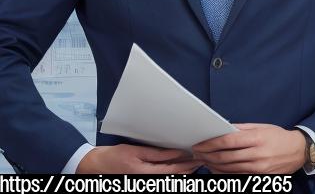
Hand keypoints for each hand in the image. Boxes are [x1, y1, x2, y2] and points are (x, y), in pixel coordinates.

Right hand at [77, 144, 200, 173]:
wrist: (95, 165)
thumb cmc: (113, 156)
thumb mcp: (136, 151)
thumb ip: (157, 154)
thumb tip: (176, 153)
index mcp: (144, 173)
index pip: (172, 170)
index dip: (188, 165)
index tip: (198, 159)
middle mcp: (145, 181)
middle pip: (173, 177)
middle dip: (188, 169)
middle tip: (201, 161)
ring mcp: (144, 182)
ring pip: (168, 179)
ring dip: (182, 172)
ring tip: (194, 164)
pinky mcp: (142, 181)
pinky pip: (160, 178)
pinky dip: (171, 173)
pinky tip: (178, 168)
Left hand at [191, 124, 305, 173]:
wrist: (299, 151)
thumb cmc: (280, 137)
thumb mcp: (263, 127)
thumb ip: (242, 128)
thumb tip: (223, 129)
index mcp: (258, 138)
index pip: (228, 141)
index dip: (211, 143)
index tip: (200, 144)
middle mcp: (258, 154)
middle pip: (225, 157)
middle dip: (208, 155)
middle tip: (197, 153)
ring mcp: (259, 168)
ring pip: (229, 169)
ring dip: (213, 165)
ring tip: (204, 160)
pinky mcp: (260, 177)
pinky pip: (237, 176)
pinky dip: (224, 173)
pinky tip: (216, 169)